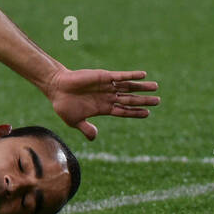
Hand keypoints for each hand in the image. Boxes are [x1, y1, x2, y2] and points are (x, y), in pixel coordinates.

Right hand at [41, 67, 158, 139]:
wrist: (55, 88)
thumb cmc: (63, 105)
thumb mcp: (75, 121)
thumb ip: (86, 128)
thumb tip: (94, 138)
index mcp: (103, 108)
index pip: (123, 111)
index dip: (135, 113)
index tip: (148, 113)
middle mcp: (107, 97)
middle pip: (130, 99)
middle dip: (144, 100)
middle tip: (158, 101)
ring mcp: (107, 86)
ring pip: (128, 87)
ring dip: (141, 87)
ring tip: (155, 87)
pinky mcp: (103, 76)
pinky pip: (120, 76)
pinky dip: (131, 75)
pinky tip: (143, 75)